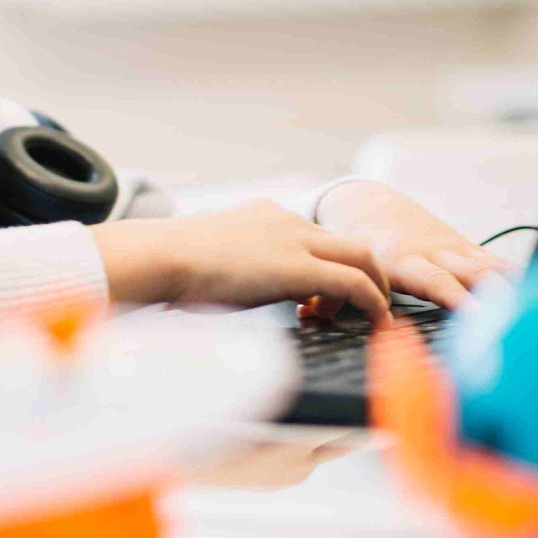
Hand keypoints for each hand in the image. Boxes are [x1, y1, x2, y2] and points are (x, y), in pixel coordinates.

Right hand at [94, 199, 392, 319]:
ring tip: (372, 320)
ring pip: (363, 258)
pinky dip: (371, 303)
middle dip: (368, 276)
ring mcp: (295, 239)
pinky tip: (373, 323)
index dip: (330, 268)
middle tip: (363, 308)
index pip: (317, 236)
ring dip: (374, 290)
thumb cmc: (173, 264)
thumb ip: (234, 261)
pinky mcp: (299, 265)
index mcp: (265, 215)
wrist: (163, 256)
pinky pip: (354, 282)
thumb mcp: (213, 253)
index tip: (319, 301)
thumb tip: (229, 287)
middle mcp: (287, 220)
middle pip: (351, 243)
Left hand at [306, 180, 507, 314]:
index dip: (453, 298)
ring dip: (506, 288)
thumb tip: (317, 316)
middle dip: (488, 298)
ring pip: (486, 268)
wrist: (366, 203)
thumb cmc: (349, 240)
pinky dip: (512, 278)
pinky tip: (529, 291)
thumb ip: (331, 294)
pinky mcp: (463, 250)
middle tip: (505, 320)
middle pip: (468, 276)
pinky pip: (495, 265)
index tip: (474, 318)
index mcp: (395, 258)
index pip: (430, 281)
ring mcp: (448, 251)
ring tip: (524, 310)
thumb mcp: (338, 263)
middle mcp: (427, 253)